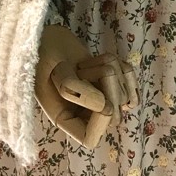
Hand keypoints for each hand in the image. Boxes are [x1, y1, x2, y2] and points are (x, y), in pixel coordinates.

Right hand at [34, 25, 138, 148]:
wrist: (49, 37)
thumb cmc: (44, 55)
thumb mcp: (54, 71)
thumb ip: (72, 88)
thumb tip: (104, 106)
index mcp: (64, 118)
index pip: (90, 138)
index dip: (99, 122)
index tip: (99, 99)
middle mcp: (84, 113)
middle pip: (113, 117)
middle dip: (106, 89)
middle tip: (83, 69)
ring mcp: (100, 98)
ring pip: (124, 95)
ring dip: (110, 70)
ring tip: (87, 62)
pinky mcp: (112, 82)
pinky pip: (131, 80)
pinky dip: (122, 66)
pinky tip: (104, 58)